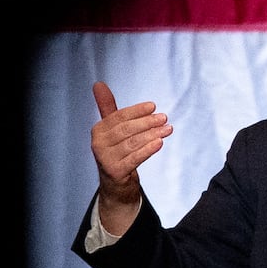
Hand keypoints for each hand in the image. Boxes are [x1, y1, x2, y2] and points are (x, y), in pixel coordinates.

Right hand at [90, 80, 171, 235]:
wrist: (116, 183)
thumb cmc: (117, 151)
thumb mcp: (112, 129)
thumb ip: (108, 108)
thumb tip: (98, 84)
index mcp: (98, 130)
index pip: (119, 117)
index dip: (136, 111)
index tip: (153, 106)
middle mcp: (98, 144)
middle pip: (126, 130)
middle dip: (147, 122)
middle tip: (164, 118)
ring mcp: (105, 159)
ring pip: (132, 143)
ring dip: (152, 134)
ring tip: (167, 129)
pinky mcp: (115, 171)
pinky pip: (134, 158)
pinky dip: (147, 150)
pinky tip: (159, 143)